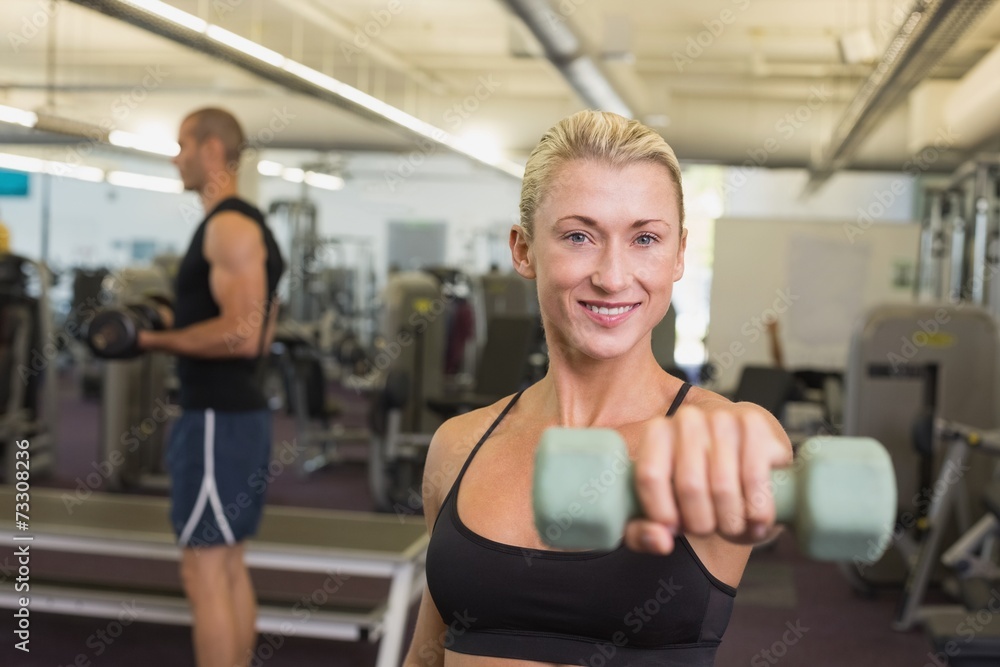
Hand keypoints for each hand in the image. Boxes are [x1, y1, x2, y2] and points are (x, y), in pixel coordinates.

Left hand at [624, 403, 791, 554]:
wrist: (742, 450)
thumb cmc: (697, 481)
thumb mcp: (665, 504)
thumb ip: (647, 530)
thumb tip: (661, 542)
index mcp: (656, 433)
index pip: (650, 476)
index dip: (661, 511)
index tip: (673, 530)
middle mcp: (687, 420)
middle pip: (689, 486)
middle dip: (701, 522)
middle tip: (708, 530)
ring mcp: (722, 419)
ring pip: (723, 486)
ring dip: (730, 521)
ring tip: (732, 527)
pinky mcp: (754, 425)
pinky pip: (754, 479)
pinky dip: (757, 510)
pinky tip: (756, 521)